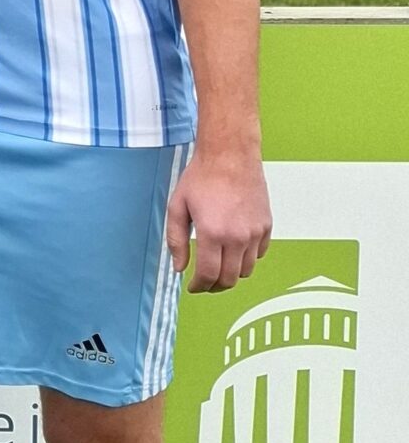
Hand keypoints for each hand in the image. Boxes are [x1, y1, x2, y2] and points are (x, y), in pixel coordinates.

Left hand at [168, 151, 271, 292]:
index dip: (199, 287)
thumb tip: (179, 268)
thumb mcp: (177, 207)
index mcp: (213, 234)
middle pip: (229, 279)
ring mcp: (255, 232)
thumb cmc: (201, 178)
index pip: (209, 276)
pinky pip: (259, 254)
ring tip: (218, 266)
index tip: (193, 287)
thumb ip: (176, 241)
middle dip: (214, 286)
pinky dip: (246, 258)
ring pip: (245, 270)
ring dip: (230, 273)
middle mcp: (237, 237)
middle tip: (204, 282)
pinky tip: (233, 249)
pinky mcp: (266, 226)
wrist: (230, 155)